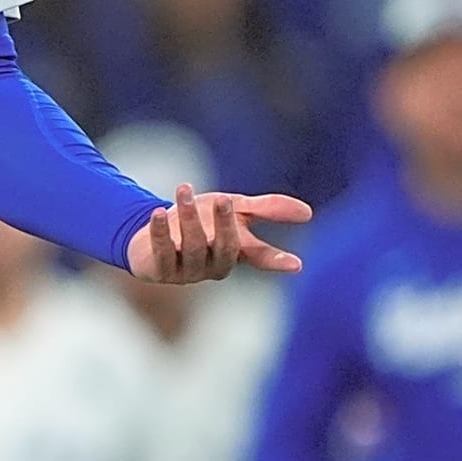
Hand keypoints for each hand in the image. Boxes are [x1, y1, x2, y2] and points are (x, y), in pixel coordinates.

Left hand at [126, 183, 313, 283]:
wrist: (153, 232)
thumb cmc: (202, 221)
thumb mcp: (235, 209)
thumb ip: (266, 209)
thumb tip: (308, 212)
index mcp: (236, 251)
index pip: (260, 257)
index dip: (276, 260)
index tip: (296, 264)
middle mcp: (215, 264)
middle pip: (226, 248)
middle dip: (225, 224)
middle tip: (225, 200)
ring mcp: (188, 270)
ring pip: (193, 247)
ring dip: (189, 218)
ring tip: (184, 190)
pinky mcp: (160, 269)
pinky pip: (162, 251)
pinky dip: (160, 231)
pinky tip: (158, 212)